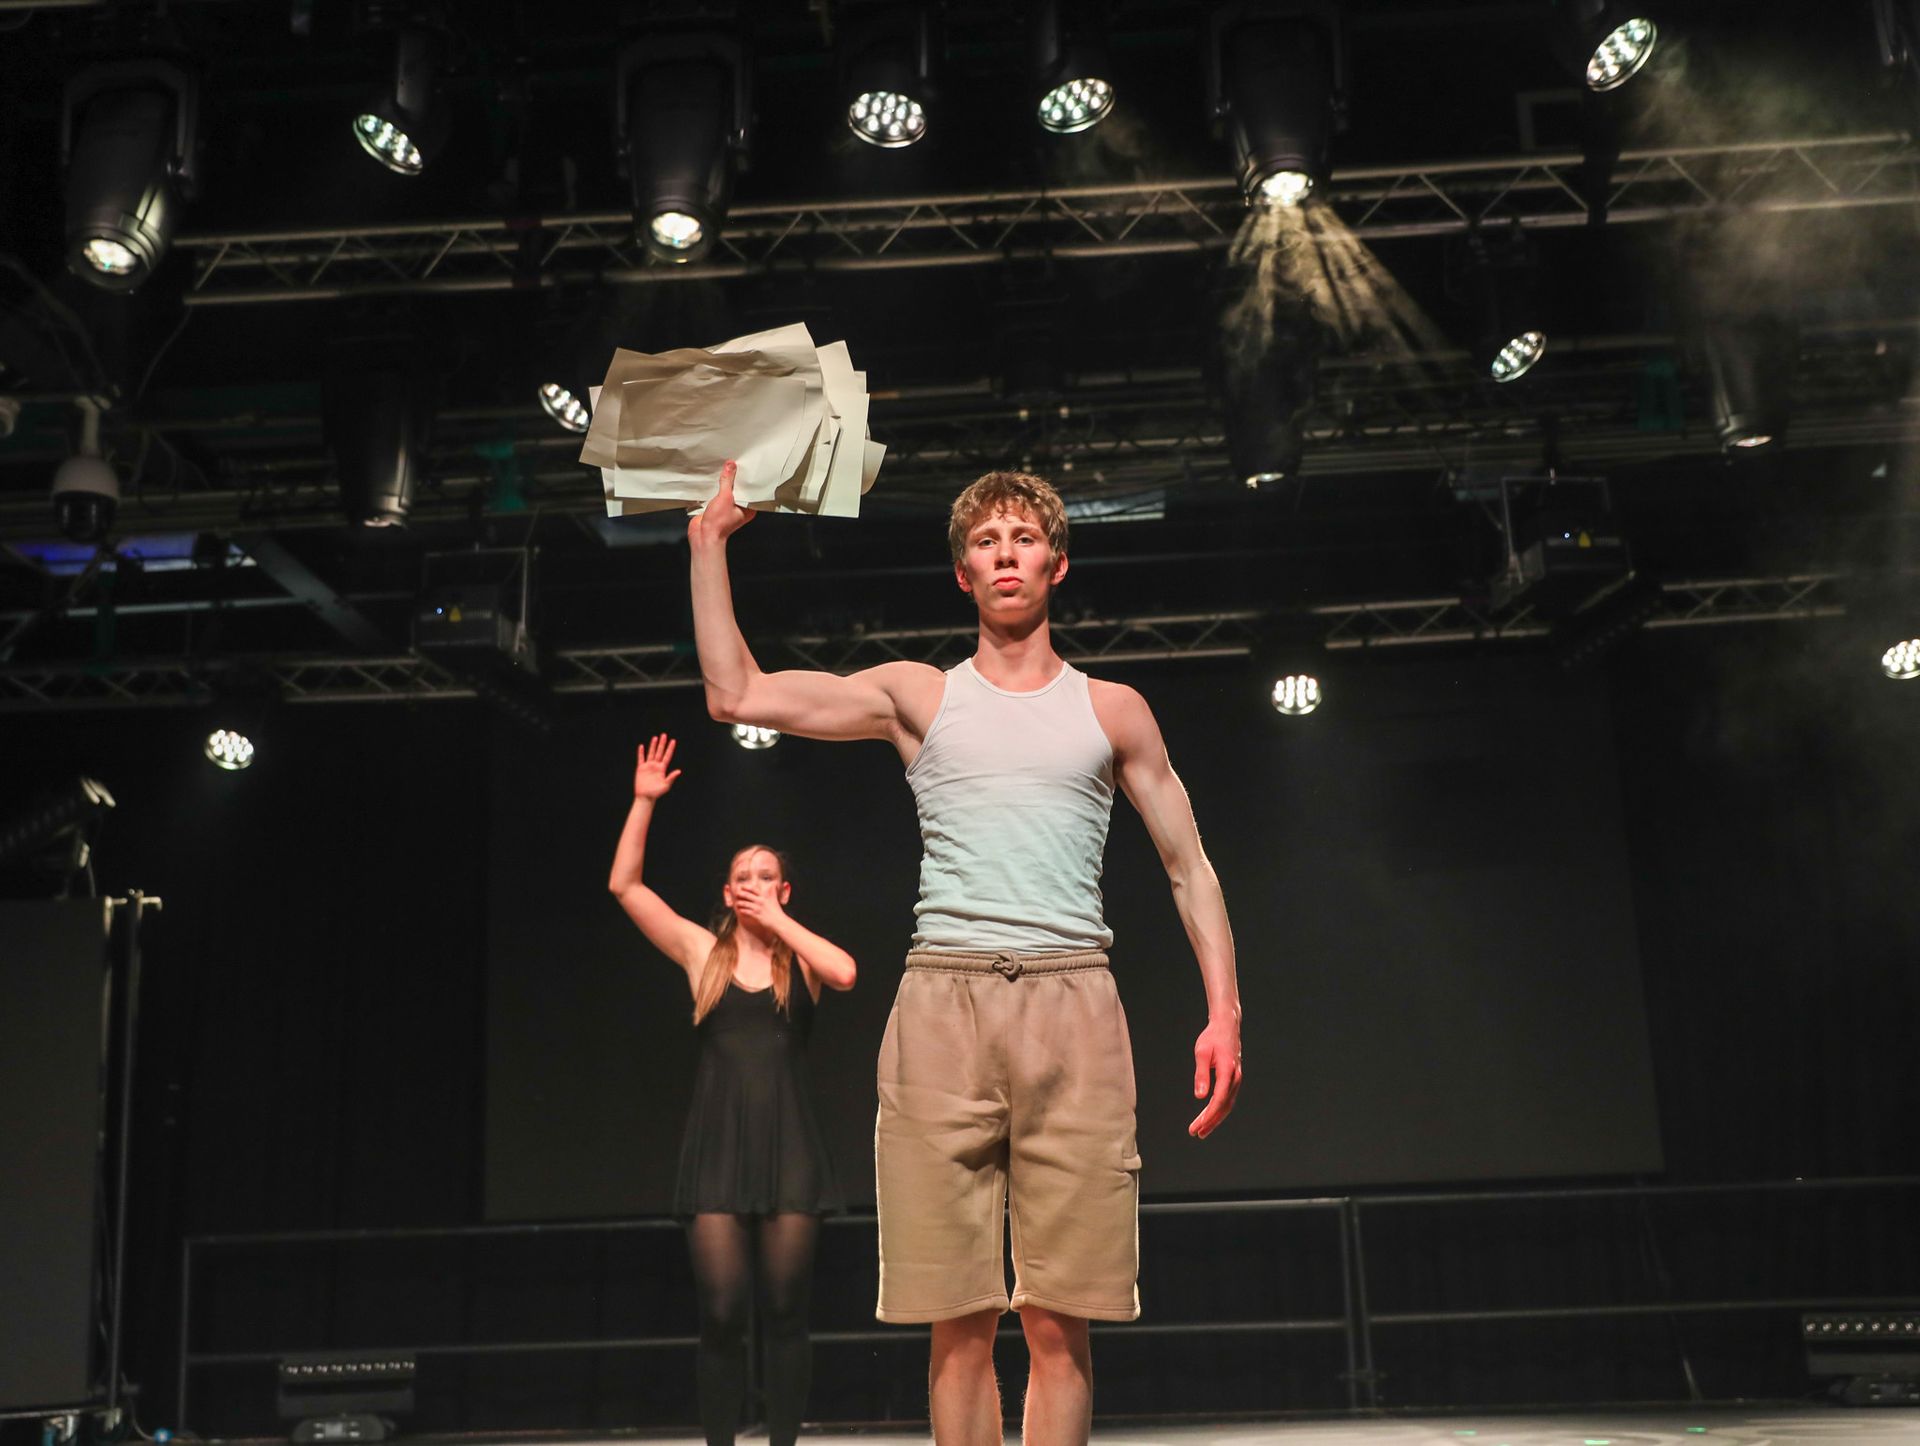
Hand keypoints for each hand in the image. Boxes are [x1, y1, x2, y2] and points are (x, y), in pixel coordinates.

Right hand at [632, 733, 682, 799]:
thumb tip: (679, 771)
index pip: (667, 756)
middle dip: (662, 744)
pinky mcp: (641, 769)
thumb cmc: (656, 793)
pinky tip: (642, 746)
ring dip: (653, 745)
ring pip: (651, 753)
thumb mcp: (666, 785)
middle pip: (659, 752)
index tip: (673, 741)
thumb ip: (671, 777)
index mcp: (662, 769)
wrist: (646, 797)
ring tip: (655, 737)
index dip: (670, 748)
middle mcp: (656, 766)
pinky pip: (641, 759)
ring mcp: (648, 766)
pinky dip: (641, 753)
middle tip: (664, 735)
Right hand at [686, 461, 754, 547]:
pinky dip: (716, 488)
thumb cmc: (719, 524)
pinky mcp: (717, 508)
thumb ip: (727, 480)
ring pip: (728, 492)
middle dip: (736, 479)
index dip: (749, 479)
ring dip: (725, 483)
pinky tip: (714, 480)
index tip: (747, 467)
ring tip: (725, 469)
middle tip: (736, 464)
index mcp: (748, 509)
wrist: (703, 536)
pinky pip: (719, 495)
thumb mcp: (725, 497)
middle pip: (739, 490)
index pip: (751, 490)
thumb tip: (731, 466)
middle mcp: (739, 509)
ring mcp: (728, 509)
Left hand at [729, 884, 787, 927]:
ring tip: (737, 903)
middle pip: (747, 895)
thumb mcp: (774, 899)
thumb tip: (774, 883)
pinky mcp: (756, 915)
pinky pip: (745, 911)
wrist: (778, 921)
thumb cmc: (776, 910)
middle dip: (740, 894)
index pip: (753, 889)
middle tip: (736, 894)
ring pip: (744, 904)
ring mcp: (757, 908)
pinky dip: (742, 910)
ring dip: (739, 903)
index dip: (746, 887)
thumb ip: (772, 891)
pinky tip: (740, 910)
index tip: (742, 886)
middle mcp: (760, 901)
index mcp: (764, 896)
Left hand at [1188, 1016, 1242, 1138]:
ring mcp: (1236, 1079)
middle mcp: (1235, 1077)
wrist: (1227, 1026)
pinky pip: (1227, 1098)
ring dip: (1214, 1118)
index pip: (1219, 1099)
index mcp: (1227, 1070)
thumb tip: (1199, 1097)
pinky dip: (1218, 1110)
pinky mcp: (1234, 1079)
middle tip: (1196, 1133)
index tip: (1198, 1126)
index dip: (1209, 1115)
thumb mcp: (1201, 1053)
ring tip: (1200, 1130)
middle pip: (1224, 1106)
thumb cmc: (1212, 1038)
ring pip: (1227, 1104)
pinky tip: (1208, 1116)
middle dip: (1211, 1122)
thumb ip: (1201, 1074)